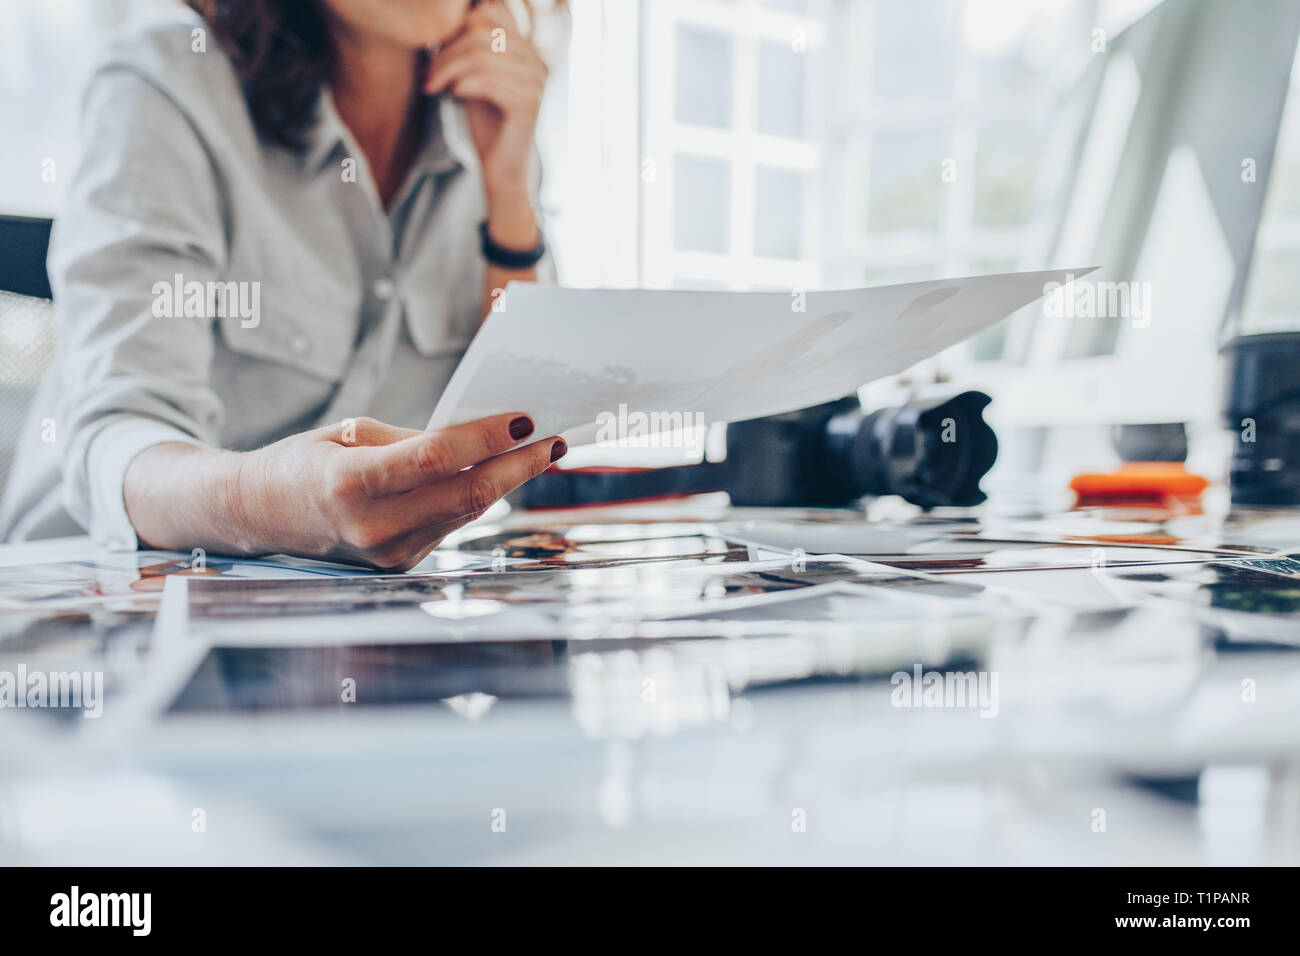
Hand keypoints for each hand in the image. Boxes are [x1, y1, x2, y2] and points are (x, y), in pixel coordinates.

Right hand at [125, 414, 565, 570]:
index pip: (434, 458)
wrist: (259, 516)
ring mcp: (386, 554)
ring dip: (507, 483)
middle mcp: (370, 527)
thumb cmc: (305, 461)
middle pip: (464, 495)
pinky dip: (477, 499)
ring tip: (540, 454)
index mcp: (350, 484)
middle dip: (517, 467)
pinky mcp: (398, 565)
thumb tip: (477, 437)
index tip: (525, 419)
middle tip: (555, 441)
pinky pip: (449, 525)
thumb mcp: (349, 434)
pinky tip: (502, 476)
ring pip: (464, 514)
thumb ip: (412, 439)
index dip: (485, 438)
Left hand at [425, 1, 547, 218]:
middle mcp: (536, 59)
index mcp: (526, 48)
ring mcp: (536, 81)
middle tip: (427, 76)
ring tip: (432, 87)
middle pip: (481, 29)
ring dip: (447, 70)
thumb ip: (469, 46)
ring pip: (480, 55)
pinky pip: (487, 80)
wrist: (502, 168)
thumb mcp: (475, 76)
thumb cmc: (486, 122)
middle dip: (446, 51)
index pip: (490, 12)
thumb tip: (447, 14)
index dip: (456, 28)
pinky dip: (462, 85)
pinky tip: (452, 97)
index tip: (436, 55)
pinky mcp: (529, 103)